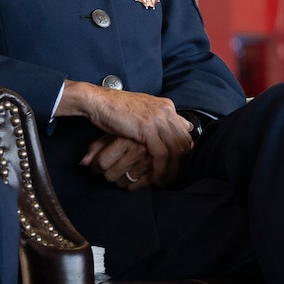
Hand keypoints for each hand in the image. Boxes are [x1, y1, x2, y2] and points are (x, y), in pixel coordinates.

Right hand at [58, 82, 194, 183]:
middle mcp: (166, 111)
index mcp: (166, 106)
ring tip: (166, 181)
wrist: (98, 101)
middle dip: (181, 163)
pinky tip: (157, 178)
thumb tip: (182, 126)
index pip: (185, 133)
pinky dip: (161, 169)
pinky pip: (161, 154)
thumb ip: (160, 119)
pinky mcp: (147, 128)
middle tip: (175, 177)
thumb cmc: (116, 108)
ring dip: (172, 170)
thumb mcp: (142, 111)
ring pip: (175, 150)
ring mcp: (158, 118)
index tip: (179, 166)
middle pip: (184, 142)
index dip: (184, 152)